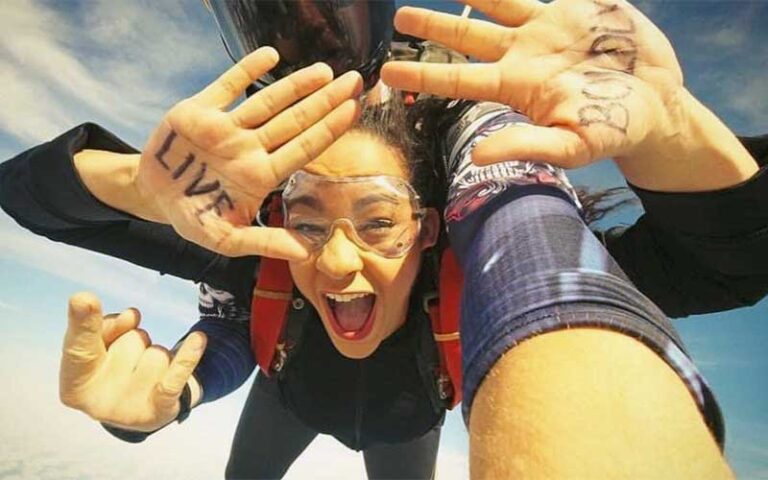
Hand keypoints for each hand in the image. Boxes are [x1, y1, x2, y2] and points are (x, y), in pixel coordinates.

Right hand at [59, 292, 206, 431]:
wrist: (143, 406)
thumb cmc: (114, 371)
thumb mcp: (101, 347)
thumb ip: (105, 327)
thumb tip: (130, 315)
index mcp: (76, 386)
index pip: (78, 347)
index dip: (83, 324)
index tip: (84, 298)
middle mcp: (100, 403)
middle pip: (129, 340)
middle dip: (133, 338)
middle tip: (129, 356)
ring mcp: (131, 408)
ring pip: (156, 352)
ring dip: (154, 354)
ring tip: (145, 372)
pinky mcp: (161, 407)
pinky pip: (176, 375)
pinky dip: (188, 356)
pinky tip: (199, 339)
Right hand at [137, 46, 362, 259]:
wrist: (152, 195)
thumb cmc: (195, 215)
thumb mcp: (226, 239)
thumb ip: (264, 243)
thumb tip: (305, 253)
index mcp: (260, 175)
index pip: (303, 148)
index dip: (329, 129)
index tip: (354, 110)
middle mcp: (250, 147)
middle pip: (295, 121)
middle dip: (325, 102)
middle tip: (354, 81)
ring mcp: (227, 128)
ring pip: (268, 102)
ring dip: (296, 85)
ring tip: (325, 70)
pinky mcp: (199, 110)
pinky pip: (228, 85)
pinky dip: (247, 70)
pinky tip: (271, 55)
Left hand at [381, 0, 756, 190]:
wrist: (658, 104)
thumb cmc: (613, 130)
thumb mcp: (570, 145)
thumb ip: (524, 146)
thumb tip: (475, 156)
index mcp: (515, 86)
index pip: (457, 80)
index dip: (422, 76)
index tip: (386, 74)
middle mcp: (522, 54)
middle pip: (466, 37)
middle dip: (433, 27)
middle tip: (399, 16)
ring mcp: (547, 27)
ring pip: (497, 2)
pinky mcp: (577, 6)